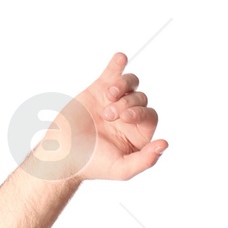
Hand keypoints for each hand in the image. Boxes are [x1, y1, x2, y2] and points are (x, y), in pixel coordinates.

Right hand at [27, 51, 166, 182]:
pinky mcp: (99, 89)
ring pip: (130, 83)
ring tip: (108, 95)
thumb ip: (145, 160)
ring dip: (122, 85)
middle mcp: (128, 117)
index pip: (150, 115)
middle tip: (108, 115)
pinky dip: (118, 64)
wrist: (63, 152)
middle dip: (127, 103)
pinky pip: (113, 72)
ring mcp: (114, 101)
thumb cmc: (92, 164)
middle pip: (140, 98)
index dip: (139, 112)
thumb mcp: (121, 169)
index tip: (124, 118)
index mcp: (138, 134)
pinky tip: (121, 58)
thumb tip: (165, 144)